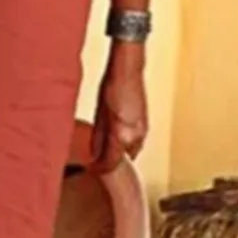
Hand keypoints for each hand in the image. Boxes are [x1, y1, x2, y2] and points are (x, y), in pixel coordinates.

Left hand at [90, 47, 148, 172]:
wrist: (128, 70)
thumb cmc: (112, 85)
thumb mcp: (99, 113)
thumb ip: (98, 137)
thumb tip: (94, 153)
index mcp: (122, 135)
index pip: (112, 162)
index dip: (100, 167)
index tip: (92, 167)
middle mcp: (136, 136)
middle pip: (122, 159)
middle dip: (110, 161)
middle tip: (96, 160)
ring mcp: (143, 130)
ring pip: (130, 151)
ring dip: (119, 153)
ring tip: (104, 149)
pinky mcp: (145, 124)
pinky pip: (136, 141)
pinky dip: (126, 144)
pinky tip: (117, 138)